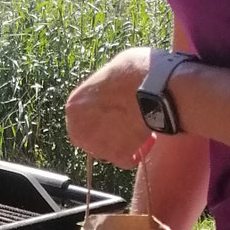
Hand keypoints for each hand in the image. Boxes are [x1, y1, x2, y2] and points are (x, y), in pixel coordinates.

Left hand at [65, 48, 154, 167]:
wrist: (155, 88)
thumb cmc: (134, 72)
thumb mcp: (111, 70)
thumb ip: (104, 85)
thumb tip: (111, 86)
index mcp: (73, 106)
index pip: (80, 119)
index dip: (98, 117)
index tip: (113, 113)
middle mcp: (80, 130)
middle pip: (90, 139)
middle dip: (105, 134)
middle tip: (125, 124)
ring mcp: (98, 147)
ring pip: (107, 151)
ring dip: (121, 143)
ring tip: (139, 128)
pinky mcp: (118, 157)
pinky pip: (126, 160)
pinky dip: (137, 153)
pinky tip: (147, 139)